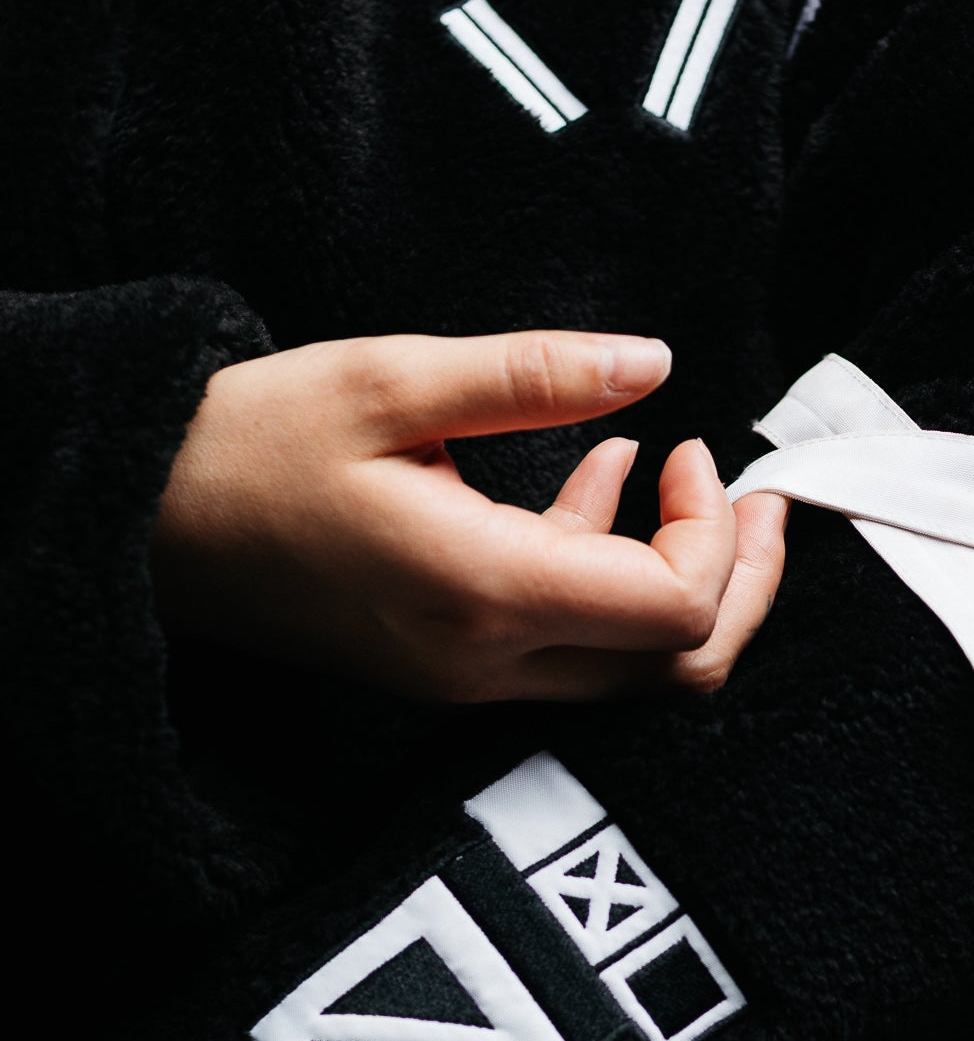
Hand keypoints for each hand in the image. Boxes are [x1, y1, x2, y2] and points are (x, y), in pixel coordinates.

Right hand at [151, 328, 787, 702]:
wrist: (146, 523)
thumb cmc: (250, 447)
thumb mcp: (392, 380)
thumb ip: (534, 375)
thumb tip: (654, 361)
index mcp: (484, 592)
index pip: (673, 613)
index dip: (717, 538)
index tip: (694, 448)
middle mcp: (488, 662)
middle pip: (676, 668)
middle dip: (741, 581)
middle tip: (760, 496)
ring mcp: (471, 679)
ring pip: (632, 672)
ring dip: (683, 581)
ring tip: (691, 474)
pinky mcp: (454, 668)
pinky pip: (571, 650)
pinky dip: (609, 577)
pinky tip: (599, 483)